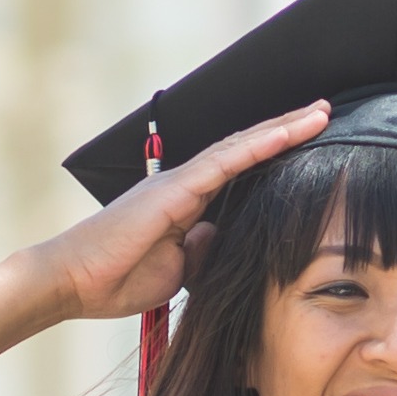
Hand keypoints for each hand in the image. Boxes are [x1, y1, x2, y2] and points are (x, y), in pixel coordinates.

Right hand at [14, 103, 332, 322]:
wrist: (72, 282)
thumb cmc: (114, 281)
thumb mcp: (175, 271)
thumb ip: (201, 251)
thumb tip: (222, 235)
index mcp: (182, 203)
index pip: (237, 170)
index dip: (272, 154)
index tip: (307, 143)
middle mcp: (182, 184)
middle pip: (244, 149)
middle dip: (286, 130)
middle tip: (324, 113)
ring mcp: (177, 183)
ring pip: (240, 146)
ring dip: (282, 128)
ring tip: (320, 113)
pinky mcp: (174, 189)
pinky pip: (225, 160)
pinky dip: (259, 145)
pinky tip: (288, 132)